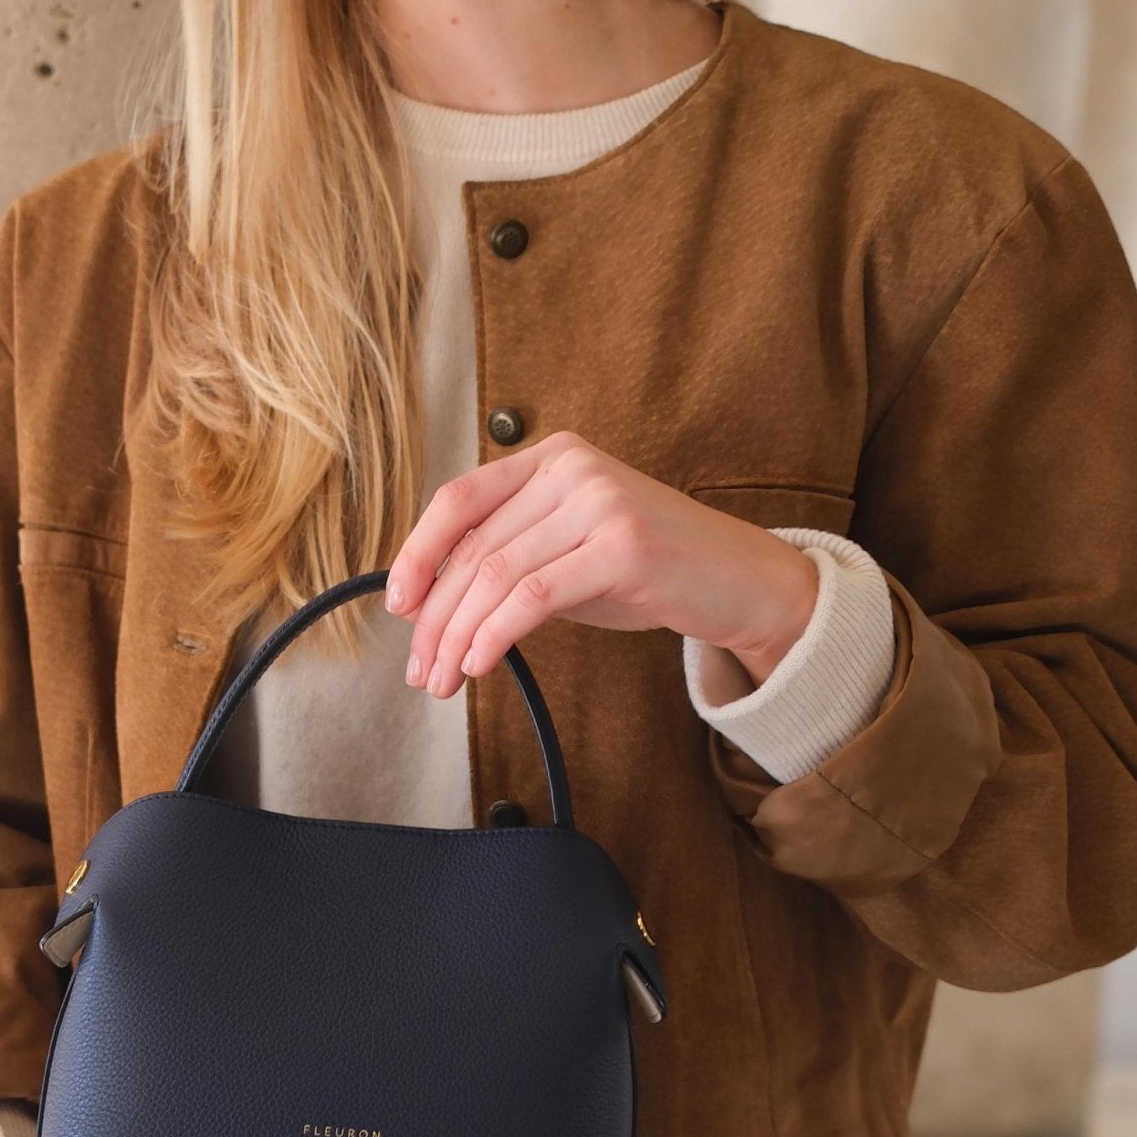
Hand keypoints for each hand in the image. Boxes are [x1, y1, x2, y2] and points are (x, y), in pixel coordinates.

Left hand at [384, 431, 818, 695]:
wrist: (739, 580)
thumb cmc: (649, 569)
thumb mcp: (568, 549)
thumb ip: (509, 556)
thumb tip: (428, 606)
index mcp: (550, 457)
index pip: (459, 500)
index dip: (418, 553)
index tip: (397, 605)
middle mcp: (571, 468)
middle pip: (474, 547)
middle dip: (436, 616)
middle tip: (420, 668)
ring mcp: (598, 502)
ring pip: (496, 575)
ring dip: (458, 636)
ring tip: (443, 678)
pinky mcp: (622, 546)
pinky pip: (533, 595)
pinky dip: (495, 635)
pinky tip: (479, 664)